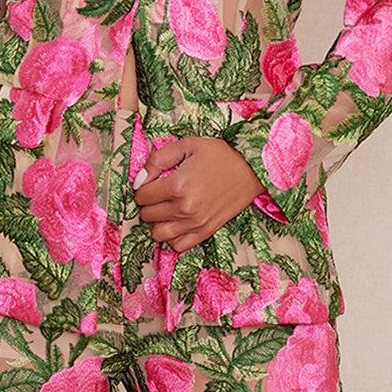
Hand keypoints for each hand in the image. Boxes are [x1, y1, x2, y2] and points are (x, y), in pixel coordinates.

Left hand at [132, 135, 266, 251]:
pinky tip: (177, 223)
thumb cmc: (221, 155)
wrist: (252, 170)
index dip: (143, 187)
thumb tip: (139, 180)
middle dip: (148, 204)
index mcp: (177, 185)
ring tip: (166, 210)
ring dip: (157, 222)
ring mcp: (195, 223)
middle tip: (159, 194)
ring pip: (158, 234)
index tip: (152, 182)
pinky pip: (178, 245)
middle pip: (147, 215)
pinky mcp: (206, 231)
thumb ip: (158, 159)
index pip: (142, 196)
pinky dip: (172, 237)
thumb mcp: (188, 145)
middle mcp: (184, 208)